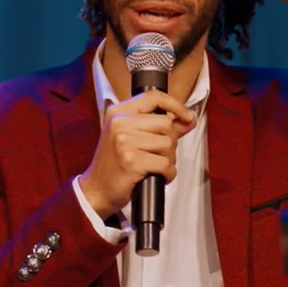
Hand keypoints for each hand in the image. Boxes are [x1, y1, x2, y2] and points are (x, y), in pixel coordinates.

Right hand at [79, 90, 198, 216]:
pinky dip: (167, 173)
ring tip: (154, 166)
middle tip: (158, 154)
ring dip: (169, 159)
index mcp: (119, 112)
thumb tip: (190, 118)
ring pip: (168, 144)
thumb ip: (161, 127)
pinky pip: (165, 164)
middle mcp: (120, 122)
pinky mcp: (131, 161)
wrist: (97, 189)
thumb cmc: (116, 164)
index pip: (153, 97)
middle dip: (170, 142)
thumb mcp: (132, 137)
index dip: (175, 105)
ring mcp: (124, 141)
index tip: (187, 117)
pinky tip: (157, 176)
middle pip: (166, 123)